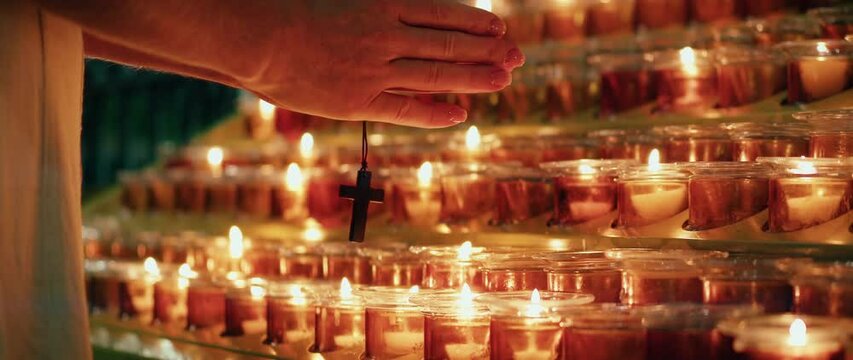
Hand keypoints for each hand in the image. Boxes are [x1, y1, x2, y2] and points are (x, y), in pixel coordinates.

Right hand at [242, 0, 523, 127]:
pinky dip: (435, 111)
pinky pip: (406, 108)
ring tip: (503, 80)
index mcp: (380, 2)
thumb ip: (379, 7)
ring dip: (474, 77)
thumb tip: (407, 14)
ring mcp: (374, 69)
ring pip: (436, 73)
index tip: (500, 27)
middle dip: (487, 49)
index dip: (475, 21)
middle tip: (517, 55)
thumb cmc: (292, 9)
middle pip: (448, 43)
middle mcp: (385, 34)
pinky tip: (460, 114)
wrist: (256, 37)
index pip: (442, 12)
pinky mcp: (358, 100)